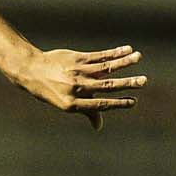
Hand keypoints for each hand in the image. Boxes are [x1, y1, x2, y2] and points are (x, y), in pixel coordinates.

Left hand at [16, 46, 147, 129]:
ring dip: (124, 62)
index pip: (100, 104)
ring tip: (139, 57)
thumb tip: (99, 126)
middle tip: (143, 81)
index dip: (118, 103)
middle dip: (126, 83)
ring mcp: (77, 72)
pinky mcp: (77, 59)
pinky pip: (99, 55)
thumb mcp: (66, 104)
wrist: (32, 70)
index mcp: (73, 103)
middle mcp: (77, 87)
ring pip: (105, 67)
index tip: (133, 101)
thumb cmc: (51, 91)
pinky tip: (126, 49)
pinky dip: (114, 52)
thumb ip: (86, 111)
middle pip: (106, 85)